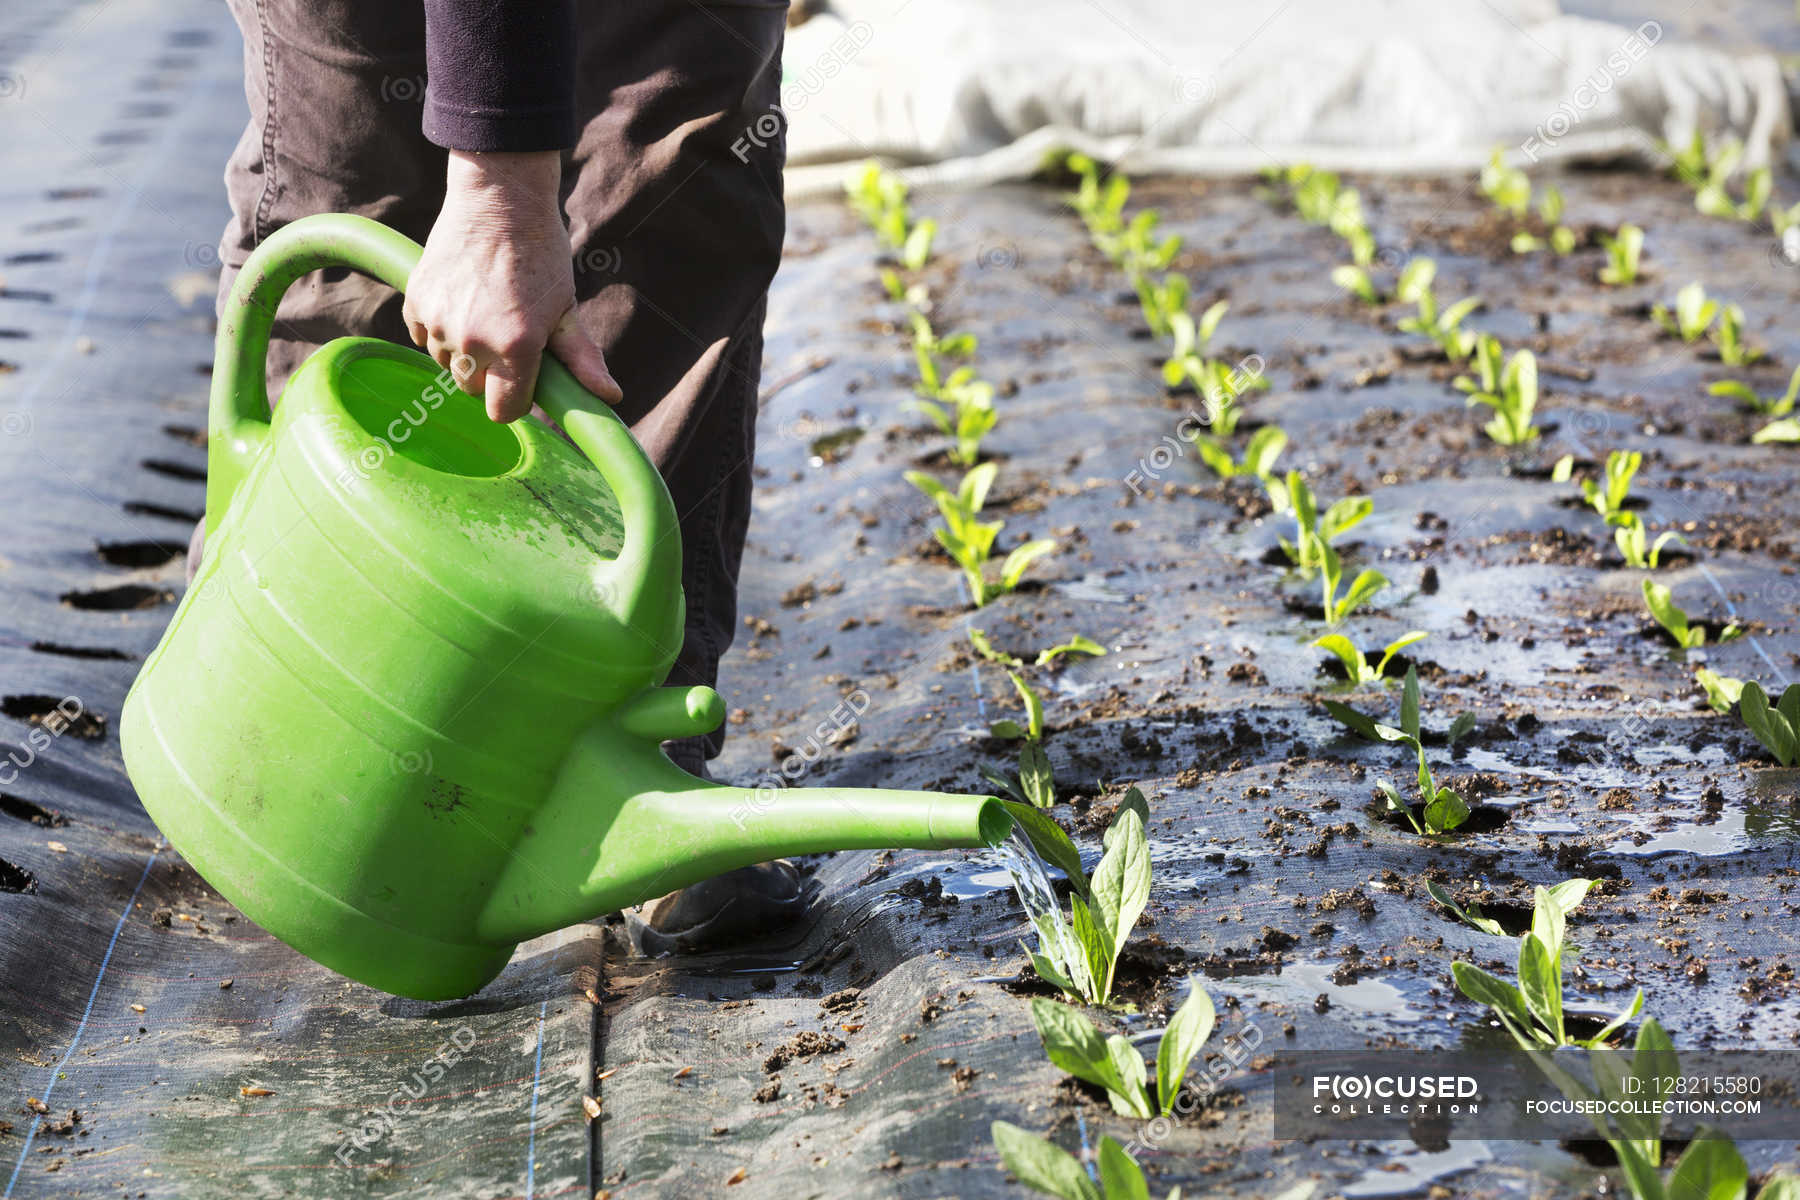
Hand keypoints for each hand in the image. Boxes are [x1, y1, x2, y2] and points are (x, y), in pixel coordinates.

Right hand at [403, 150, 621, 421]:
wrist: (498, 199)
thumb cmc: (541, 254)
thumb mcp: (565, 308)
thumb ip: (582, 358)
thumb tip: (611, 398)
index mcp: (515, 347)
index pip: (503, 411)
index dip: (515, 400)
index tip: (524, 380)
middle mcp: (472, 341)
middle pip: (473, 389)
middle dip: (491, 374)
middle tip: (508, 336)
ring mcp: (440, 321)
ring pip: (448, 363)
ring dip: (464, 350)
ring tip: (486, 310)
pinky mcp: (416, 301)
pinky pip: (424, 336)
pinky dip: (440, 328)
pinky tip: (462, 299)